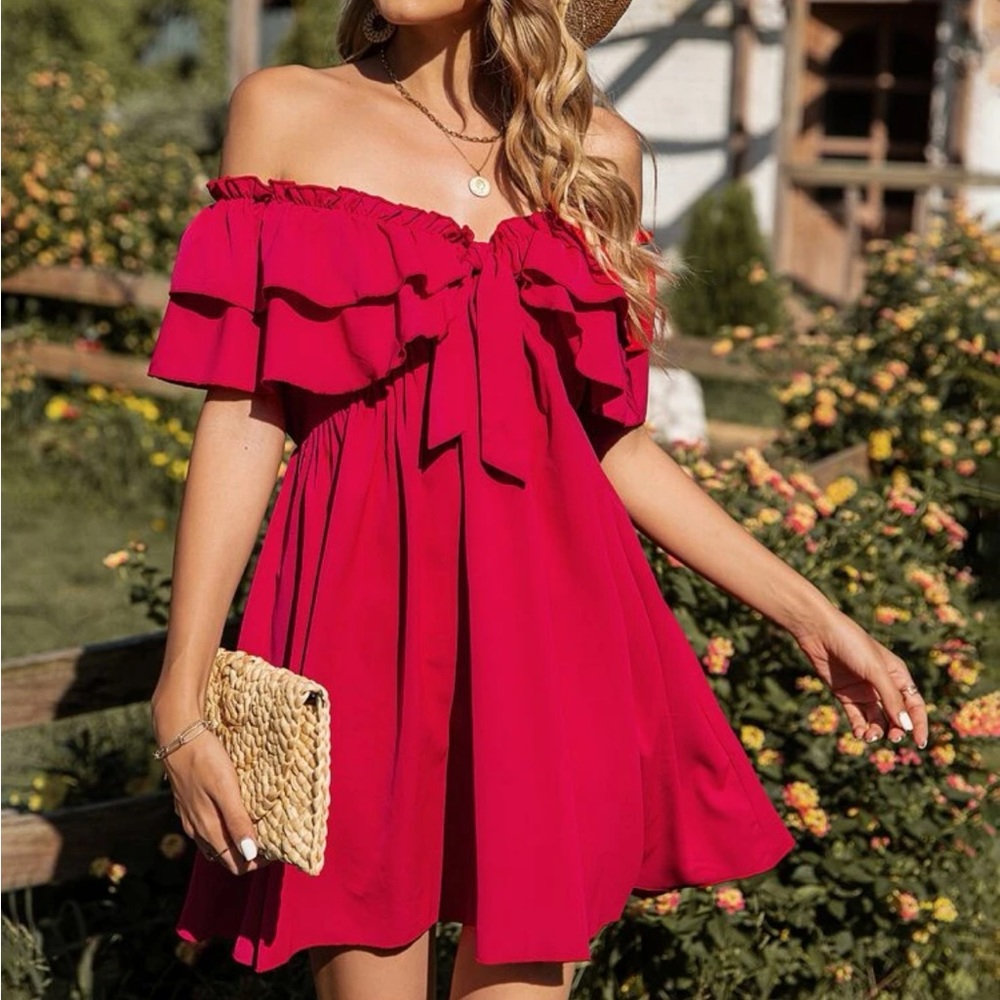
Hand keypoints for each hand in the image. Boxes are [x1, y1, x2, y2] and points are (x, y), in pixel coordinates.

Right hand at [155, 710, 270, 875]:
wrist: (179, 735)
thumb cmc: (204, 759)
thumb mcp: (225, 789)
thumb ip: (236, 821)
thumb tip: (250, 854)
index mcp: (208, 829)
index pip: (236, 864)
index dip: (258, 862)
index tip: (279, 848)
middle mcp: (198, 829)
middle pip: (227, 857)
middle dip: (251, 855)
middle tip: (275, 840)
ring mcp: (192, 817)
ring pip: (217, 844)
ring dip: (238, 843)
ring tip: (261, 828)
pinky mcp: (190, 804)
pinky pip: (210, 827)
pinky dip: (226, 830)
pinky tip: (238, 814)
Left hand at [790, 608, 928, 748]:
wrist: (818, 631)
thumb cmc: (851, 644)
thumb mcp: (875, 670)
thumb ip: (891, 697)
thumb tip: (907, 726)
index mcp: (897, 675)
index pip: (914, 704)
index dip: (918, 724)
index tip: (919, 742)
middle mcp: (882, 684)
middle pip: (895, 715)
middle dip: (895, 729)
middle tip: (892, 738)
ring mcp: (863, 690)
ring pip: (876, 718)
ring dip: (876, 731)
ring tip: (869, 736)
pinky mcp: (844, 694)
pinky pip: (856, 716)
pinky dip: (859, 727)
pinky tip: (859, 733)